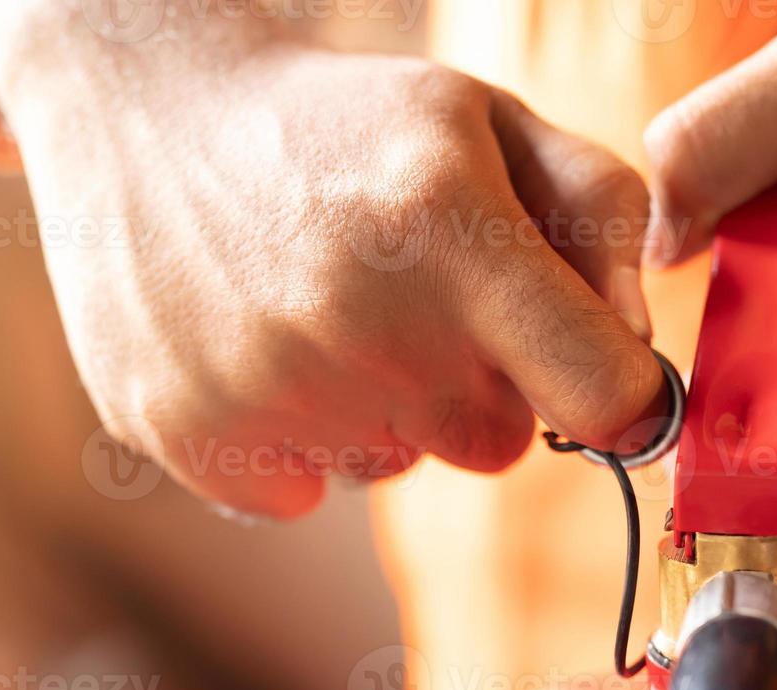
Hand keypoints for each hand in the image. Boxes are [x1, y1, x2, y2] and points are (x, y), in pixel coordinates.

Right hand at [0, 0, 663, 517]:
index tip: (604, 382)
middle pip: (500, 445)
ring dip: (382, 408)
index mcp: (451, 235)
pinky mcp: (194, 440)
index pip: (603, 398)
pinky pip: (306, 491)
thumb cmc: (338, 119)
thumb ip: (598, 216)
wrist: (140, 112)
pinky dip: (297, 436)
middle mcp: (362, 330)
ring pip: (398, 464)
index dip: (621, 398)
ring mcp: (269, 396)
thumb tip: (636, 348)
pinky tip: (261, 348)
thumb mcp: (485, 119)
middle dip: (481, 386)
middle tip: (416, 301)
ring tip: (321, 307)